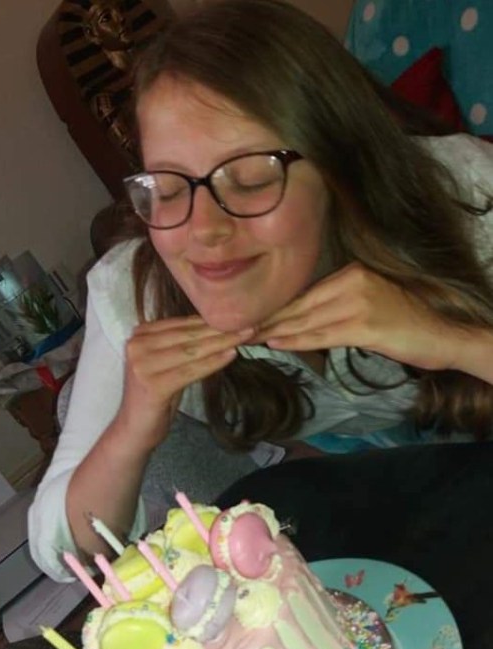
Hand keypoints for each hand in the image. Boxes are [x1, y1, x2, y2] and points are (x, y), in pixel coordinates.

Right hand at [116, 315, 253, 449]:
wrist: (134, 430)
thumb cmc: (155, 398)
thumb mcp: (166, 365)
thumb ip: (181, 345)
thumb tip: (215, 328)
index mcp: (139, 335)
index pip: (181, 324)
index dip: (210, 320)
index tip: (238, 317)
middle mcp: (137, 345)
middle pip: (187, 335)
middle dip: (220, 330)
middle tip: (249, 325)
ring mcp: (142, 365)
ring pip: (191, 350)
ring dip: (221, 343)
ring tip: (244, 337)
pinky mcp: (152, 385)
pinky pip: (190, 370)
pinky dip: (213, 363)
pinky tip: (231, 356)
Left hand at [255, 263, 466, 371]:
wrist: (439, 335)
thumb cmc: (403, 322)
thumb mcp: (368, 302)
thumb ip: (337, 304)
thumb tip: (301, 317)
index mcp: (352, 272)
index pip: (306, 293)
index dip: (278, 307)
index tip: (253, 316)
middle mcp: (353, 282)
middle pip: (302, 305)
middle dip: (270, 319)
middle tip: (241, 329)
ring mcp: (358, 304)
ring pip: (308, 320)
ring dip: (277, 331)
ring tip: (252, 338)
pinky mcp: (364, 327)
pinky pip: (322, 336)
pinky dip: (297, 341)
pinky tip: (277, 343)